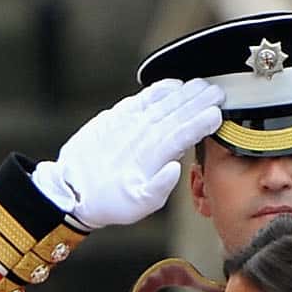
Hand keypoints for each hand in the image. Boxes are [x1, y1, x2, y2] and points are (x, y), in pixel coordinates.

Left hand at [32, 80, 225, 229]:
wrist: (71, 191)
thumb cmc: (109, 202)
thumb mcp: (137, 206)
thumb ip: (159, 188)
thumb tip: (175, 169)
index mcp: (149, 158)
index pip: (182, 134)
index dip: (202, 123)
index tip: (218, 115)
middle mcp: (140, 136)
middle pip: (176, 113)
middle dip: (200, 101)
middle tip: (220, 93)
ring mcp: (127, 124)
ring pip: (162, 102)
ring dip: (185, 92)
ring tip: (203, 85)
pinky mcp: (115, 116)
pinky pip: (142, 97)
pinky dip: (159, 89)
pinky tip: (174, 85)